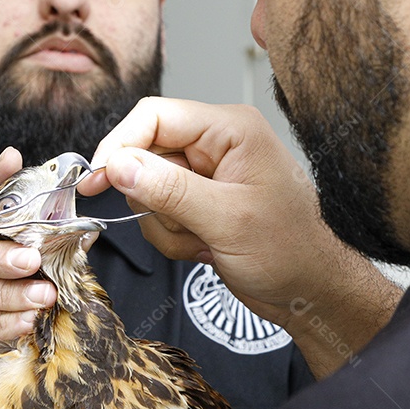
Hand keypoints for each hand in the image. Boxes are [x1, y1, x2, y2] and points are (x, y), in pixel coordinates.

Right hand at [84, 98, 401, 377]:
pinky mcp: (200, 204)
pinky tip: (207, 249)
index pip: (154, 116)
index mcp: (230, 129)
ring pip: (148, 191)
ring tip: (205, 241)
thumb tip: (117, 165)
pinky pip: (160, 215)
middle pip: (145, 155)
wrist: (312, 293)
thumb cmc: (291, 251)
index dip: (120, 146)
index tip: (97, 181)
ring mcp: (207, 176)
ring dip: (168, 226)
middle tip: (187, 225)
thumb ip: (170, 190)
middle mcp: (216, 145)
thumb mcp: (227, 220)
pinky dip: (175, 238)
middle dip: (156, 201)